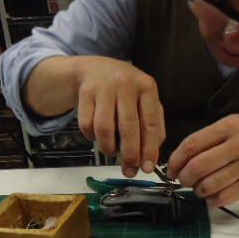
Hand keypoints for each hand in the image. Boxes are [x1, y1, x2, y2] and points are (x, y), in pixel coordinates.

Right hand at [75, 57, 164, 176]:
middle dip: (129, 154)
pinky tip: (97, 137)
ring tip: (112, 152)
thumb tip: (150, 156)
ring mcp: (104, 87)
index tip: (147, 167)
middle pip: (128, 128)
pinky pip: (87, 124)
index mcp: (147, 87)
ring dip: (108, 148)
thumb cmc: (125, 91)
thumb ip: (153, 126)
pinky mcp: (85, 92)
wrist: (96, 68)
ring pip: (104, 128)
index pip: (150, 124)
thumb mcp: (145, 101)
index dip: (149, 149)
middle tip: (129, 169)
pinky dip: (92, 138)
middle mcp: (126, 84)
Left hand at [166, 114, 238, 206]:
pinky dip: (211, 200)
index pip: (192, 145)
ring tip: (199, 186)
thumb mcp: (228, 125)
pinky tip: (211, 194)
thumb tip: (177, 163)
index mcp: (229, 127)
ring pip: (209, 185)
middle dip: (184, 177)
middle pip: (199, 167)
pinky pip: (223, 198)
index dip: (175, 161)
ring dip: (197, 189)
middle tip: (183, 179)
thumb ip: (205, 140)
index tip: (171, 169)